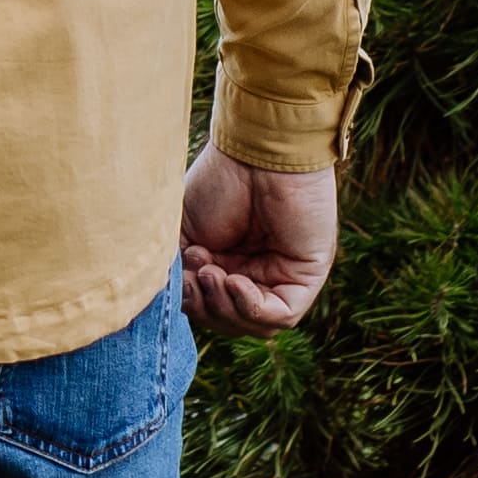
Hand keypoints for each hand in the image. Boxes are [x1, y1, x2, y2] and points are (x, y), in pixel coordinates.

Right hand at [178, 145, 333, 336]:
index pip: (207, 307)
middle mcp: (254, 274)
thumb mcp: (183, 232)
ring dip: (225, 308)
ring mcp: (280, 278)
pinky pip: (280, 316)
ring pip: (253, 325)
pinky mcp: (304, 278)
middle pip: (228, 321)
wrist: (255, 152)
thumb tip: (173, 306)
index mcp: (225, 263)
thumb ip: (178, 271)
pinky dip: (251, 307)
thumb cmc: (219, 180)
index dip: (190, 302)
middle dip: (205, 307)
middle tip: (195, 274)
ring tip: (212, 272)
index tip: (176, 277)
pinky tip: (235, 281)